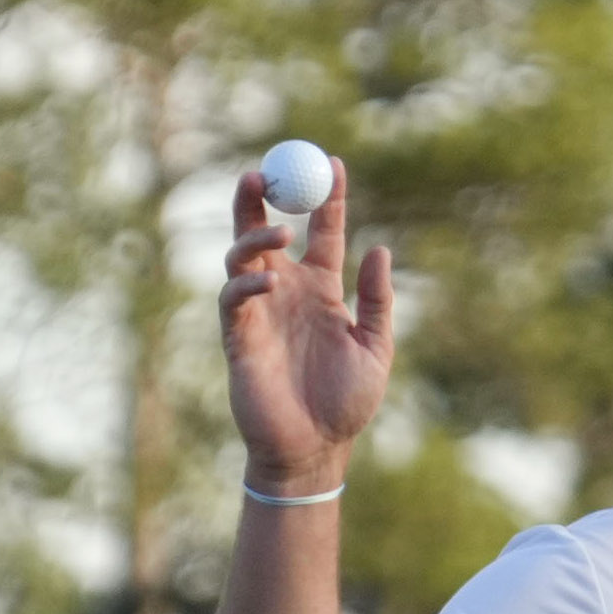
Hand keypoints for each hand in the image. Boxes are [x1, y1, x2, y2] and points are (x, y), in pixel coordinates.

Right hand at [218, 155, 393, 495]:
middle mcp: (286, 293)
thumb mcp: (377, 349)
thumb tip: (380, 249)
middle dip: (260, 197)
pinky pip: (232, 299)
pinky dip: (244, 284)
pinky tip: (265, 284)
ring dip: (254, 236)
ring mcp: (259, 313)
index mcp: (321, 290)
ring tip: (281, 234)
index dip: (325, 197)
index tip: (333, 163)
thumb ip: (377, 300)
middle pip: (265, 230)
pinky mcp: (238, 337)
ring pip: (241, 256)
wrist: (315, 450)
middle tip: (266, 170)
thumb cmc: (347, 404)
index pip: (322, 231)